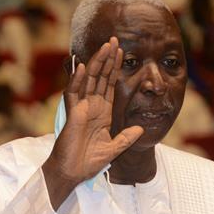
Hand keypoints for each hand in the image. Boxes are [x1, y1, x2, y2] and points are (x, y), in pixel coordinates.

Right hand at [42, 37, 143, 208]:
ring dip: (96, 63)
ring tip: (104, 46)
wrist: (73, 173)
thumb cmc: (88, 162)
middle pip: (99, 77)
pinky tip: (83, 66)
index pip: (108, 84)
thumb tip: (141, 130)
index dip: (114, 68)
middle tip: (113, 40)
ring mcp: (81, 108)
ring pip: (88, 80)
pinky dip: (78, 80)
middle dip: (107, 59)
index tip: (121, 52)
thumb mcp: (114, 149)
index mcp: (102, 112)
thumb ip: (126, 138)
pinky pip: (74, 93)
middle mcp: (91, 106)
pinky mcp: (72, 114)